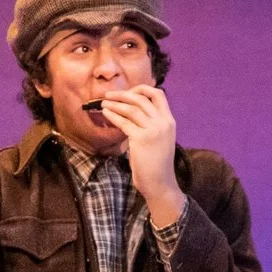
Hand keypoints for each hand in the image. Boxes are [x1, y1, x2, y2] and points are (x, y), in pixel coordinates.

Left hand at [96, 85, 184, 223]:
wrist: (159, 182)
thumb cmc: (155, 163)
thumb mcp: (159, 139)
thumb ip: (150, 124)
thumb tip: (131, 113)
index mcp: (169, 121)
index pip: (158, 95)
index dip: (142, 89)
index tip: (128, 92)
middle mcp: (163, 122)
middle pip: (141, 98)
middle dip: (123, 94)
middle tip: (109, 94)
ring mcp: (153, 130)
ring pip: (131, 109)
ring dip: (115, 104)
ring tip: (103, 103)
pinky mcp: (142, 139)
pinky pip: (124, 122)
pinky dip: (113, 115)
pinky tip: (105, 113)